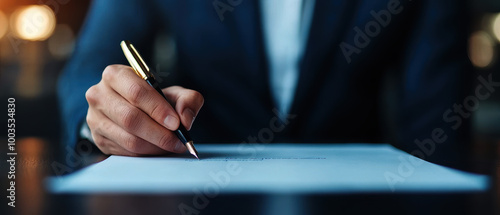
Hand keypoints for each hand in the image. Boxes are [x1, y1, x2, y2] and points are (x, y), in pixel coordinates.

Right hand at [85, 65, 203, 155]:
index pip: (136, 92)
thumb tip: (185, 118)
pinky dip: (146, 153)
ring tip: (172, 146)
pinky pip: (124, 151)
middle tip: (177, 140)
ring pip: (128, 138)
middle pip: (130, 118)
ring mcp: (95, 118)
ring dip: (154, 146)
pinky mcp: (98, 138)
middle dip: (159, 132)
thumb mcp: (174, 93)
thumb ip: (188, 100)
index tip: (176, 123)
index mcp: (116, 75)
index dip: (158, 109)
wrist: (135, 110)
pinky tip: (158, 149)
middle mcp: (99, 94)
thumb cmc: (154, 99)